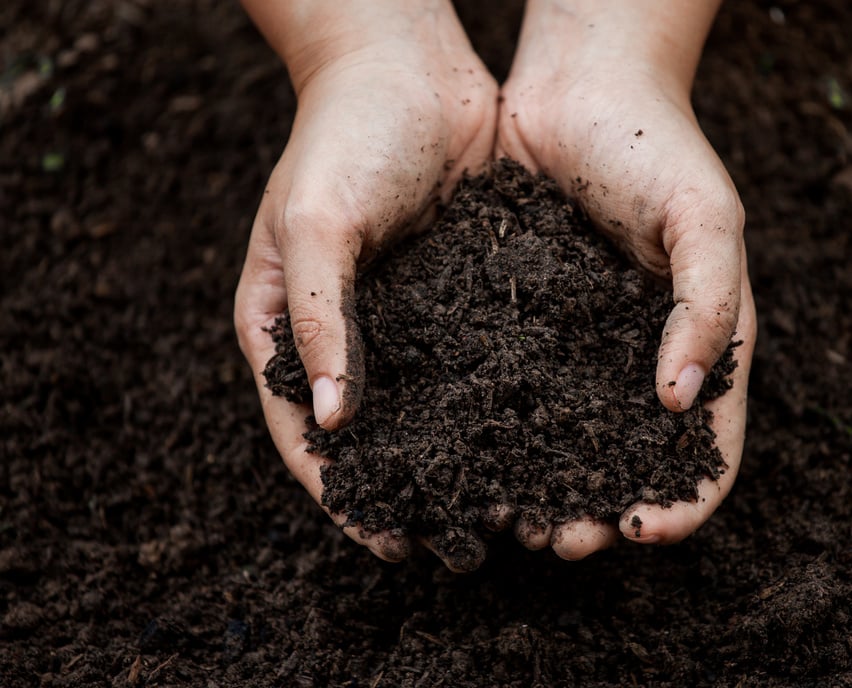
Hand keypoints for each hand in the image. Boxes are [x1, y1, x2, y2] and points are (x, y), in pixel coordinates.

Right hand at [234, 1, 496, 568]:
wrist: (409, 65)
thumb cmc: (343, 134)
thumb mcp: (315, 222)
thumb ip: (319, 319)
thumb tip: (335, 423)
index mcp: (283, 324)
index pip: (304, 432)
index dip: (341, 493)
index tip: (383, 541)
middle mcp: (343, 332)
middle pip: (369, 434)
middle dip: (406, 491)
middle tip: (451, 545)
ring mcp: (402, 317)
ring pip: (427, 408)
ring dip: (458, 459)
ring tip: (500, 509)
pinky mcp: (455, 296)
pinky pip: (473, 363)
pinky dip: (494, 404)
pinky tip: (533, 438)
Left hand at [496, 0, 755, 558]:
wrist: (578, 86)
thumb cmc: (656, 145)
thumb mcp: (706, 220)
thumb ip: (708, 309)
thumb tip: (679, 405)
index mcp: (701, 344)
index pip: (707, 448)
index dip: (683, 500)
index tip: (642, 529)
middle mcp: (639, 357)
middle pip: (629, 460)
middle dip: (602, 510)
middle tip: (562, 541)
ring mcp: (579, 345)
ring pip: (565, 439)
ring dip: (544, 487)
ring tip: (510, 518)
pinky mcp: (523, 324)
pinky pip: (513, 390)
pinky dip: (498, 432)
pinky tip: (468, 456)